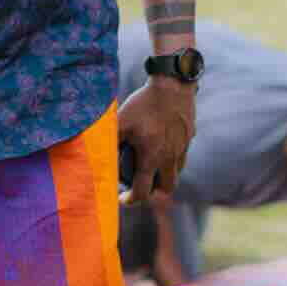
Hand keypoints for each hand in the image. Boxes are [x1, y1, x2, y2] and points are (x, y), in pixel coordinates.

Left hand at [118, 76, 194, 204]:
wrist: (172, 85)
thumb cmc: (144, 104)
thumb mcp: (120, 122)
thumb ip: (109, 142)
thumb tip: (97, 158)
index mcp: (152, 158)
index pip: (143, 192)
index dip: (131, 200)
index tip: (122, 198)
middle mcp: (169, 158)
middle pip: (166, 189)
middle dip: (153, 192)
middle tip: (140, 184)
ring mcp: (182, 148)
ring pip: (176, 173)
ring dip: (164, 176)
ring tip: (150, 166)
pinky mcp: (189, 137)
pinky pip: (182, 156)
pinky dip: (172, 159)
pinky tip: (162, 146)